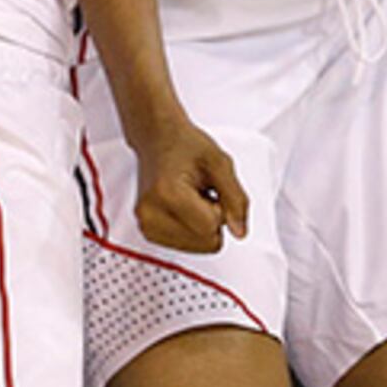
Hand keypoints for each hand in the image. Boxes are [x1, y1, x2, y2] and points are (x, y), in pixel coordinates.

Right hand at [129, 117, 251, 252]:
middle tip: (200, 192)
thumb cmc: (186, 146)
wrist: (158, 139)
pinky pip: (187, 246)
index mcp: (168, 194)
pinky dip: (191, 228)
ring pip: (198, 247)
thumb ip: (235, 199)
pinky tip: (183, 206)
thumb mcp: (220, 163)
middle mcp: (151, 214)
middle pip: (206, 241)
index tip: (209, 187)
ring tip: (190, 197)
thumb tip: (239, 232)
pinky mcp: (147, 232)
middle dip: (212, 218)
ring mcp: (146, 225)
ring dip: (202, 223)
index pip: (212, 226)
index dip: (221, 207)